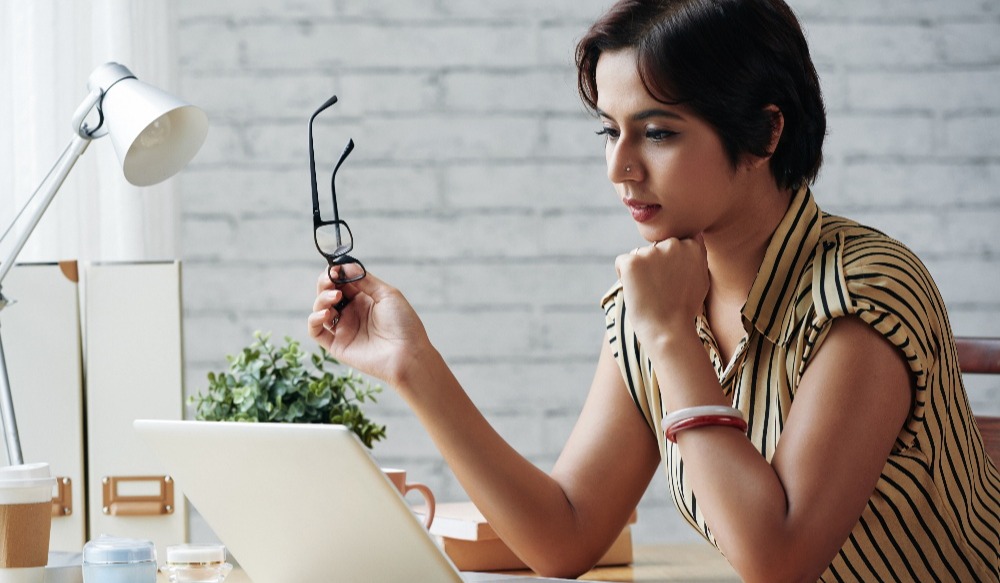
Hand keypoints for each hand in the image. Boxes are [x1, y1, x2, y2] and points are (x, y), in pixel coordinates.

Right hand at [307, 268, 432, 390]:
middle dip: (325, 283)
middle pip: (327, 293)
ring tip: (335, 297)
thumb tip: (343, 266)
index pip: (341, 281)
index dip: (335, 273)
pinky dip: (314, 319)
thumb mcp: (387, 294)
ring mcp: (343, 328)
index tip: (335, 267)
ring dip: (321, 299)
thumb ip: (364, 279)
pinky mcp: (337, 345)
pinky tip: (326, 314)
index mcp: (364, 299)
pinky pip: (316, 331)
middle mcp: (351, 312)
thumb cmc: (404, 324)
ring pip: (320, 309)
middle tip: (331, 281)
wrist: (408, 354)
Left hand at [613, 236, 709, 346]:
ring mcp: (652, 251)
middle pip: (655, 249)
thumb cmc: (684, 309)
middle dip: (654, 264)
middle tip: (660, 289)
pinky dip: (624, 276)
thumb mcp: (701, 279)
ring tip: (650, 292)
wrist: (669, 329)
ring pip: (638, 256)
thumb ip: (697, 256)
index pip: (672, 245)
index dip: (669, 264)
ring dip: (640, 271)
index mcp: (691, 245)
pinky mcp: (632, 261)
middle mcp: (673, 244)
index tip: (672, 282)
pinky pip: (622, 262)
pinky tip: (636, 290)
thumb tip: (695, 237)